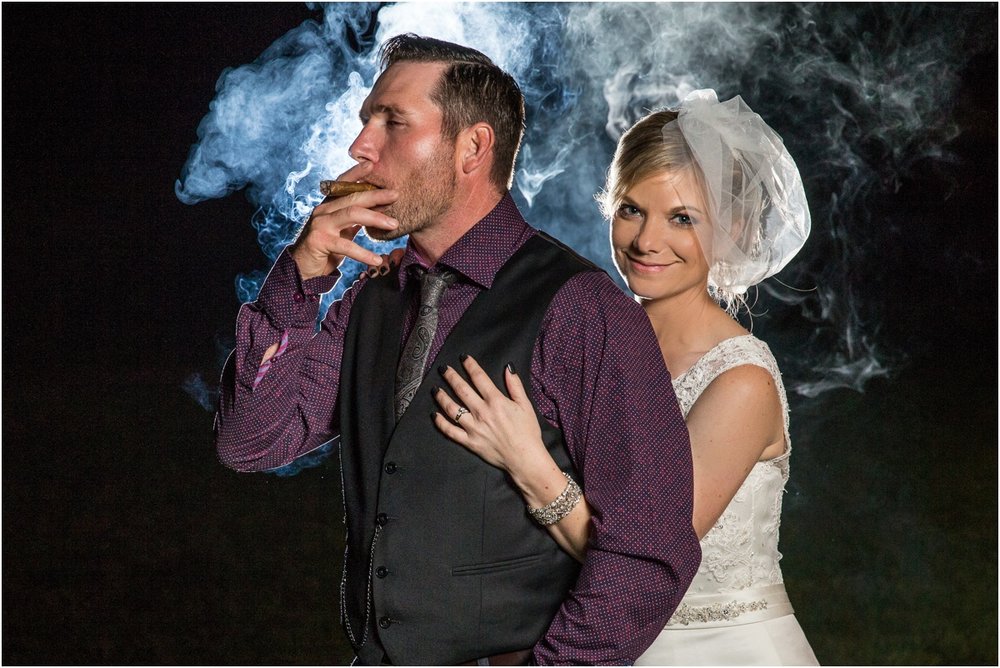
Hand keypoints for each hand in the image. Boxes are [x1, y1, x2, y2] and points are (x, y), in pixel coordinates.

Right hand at [291, 162, 399, 278]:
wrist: (302, 270)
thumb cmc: (325, 250)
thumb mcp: (342, 232)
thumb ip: (354, 221)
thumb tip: (378, 210)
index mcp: (328, 206)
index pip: (342, 184)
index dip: (356, 173)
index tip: (373, 164)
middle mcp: (322, 211)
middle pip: (352, 197)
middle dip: (376, 195)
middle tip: (396, 195)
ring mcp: (319, 224)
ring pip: (351, 215)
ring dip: (376, 218)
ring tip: (395, 225)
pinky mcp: (319, 241)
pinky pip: (346, 246)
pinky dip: (364, 253)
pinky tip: (377, 259)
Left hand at [432, 356, 548, 480]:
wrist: (525, 458)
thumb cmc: (527, 432)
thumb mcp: (525, 405)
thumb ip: (515, 385)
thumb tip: (508, 367)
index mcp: (496, 401)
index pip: (479, 378)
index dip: (470, 365)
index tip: (463, 358)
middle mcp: (482, 412)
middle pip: (461, 390)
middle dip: (451, 376)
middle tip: (443, 368)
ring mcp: (473, 428)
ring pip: (451, 408)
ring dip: (441, 397)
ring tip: (435, 389)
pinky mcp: (469, 442)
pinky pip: (450, 431)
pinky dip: (440, 422)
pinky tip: (434, 414)